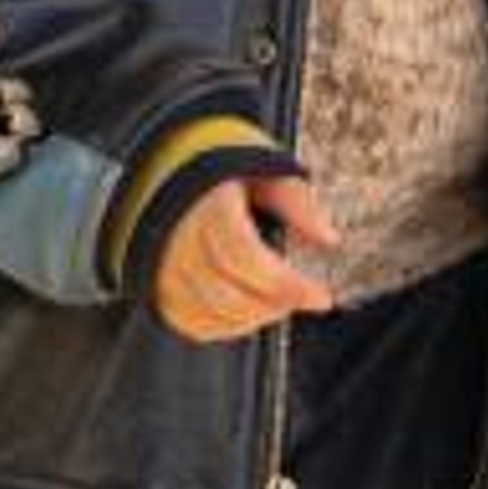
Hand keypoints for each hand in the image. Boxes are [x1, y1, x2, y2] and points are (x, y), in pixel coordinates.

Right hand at [154, 167, 339, 342]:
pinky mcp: (158, 282)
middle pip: (226, 293)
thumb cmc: (221, 163)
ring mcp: (163, 265)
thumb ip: (298, 203)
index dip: (285, 284)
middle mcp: (179, 240)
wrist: (170, 161)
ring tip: (280, 303)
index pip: (245, 257)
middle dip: (273, 306)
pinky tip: (249, 316)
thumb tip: (329, 238)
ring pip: (207, 312)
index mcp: (209, 208)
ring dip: (252, 319)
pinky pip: (187, 320)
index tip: (321, 297)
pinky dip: (222, 327)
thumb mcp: (266, 168)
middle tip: (304, 299)